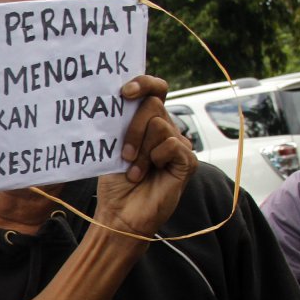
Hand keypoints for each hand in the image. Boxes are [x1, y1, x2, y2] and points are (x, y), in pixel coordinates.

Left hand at [96, 74, 197, 237]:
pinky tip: (147, 174)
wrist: (119, 215)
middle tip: (124, 154)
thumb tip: (118, 97)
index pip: (155, 90)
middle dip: (133, 128)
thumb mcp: (112, 148)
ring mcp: (178, 145)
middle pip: (153, 105)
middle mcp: (166, 130)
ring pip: (159, 125)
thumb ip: (120, 124)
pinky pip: (171, 144)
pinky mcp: (187, 161)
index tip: (125, 92)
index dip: (144, 83)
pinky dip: (154, 159)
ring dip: (140, 149)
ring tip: (134, 171)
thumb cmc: (114, 184)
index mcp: (148, 123)